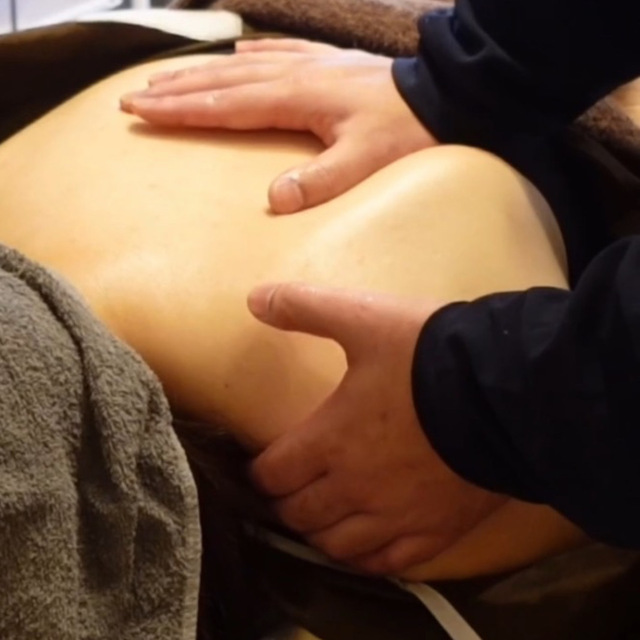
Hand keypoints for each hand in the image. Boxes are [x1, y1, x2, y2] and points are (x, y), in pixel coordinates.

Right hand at [120, 39, 434, 213]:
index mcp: (295, 98)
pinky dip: (252, 52)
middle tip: (133, 96)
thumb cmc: (405, 131)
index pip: (223, 105)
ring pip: (242, 66)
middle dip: (174, 89)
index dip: (179, 109)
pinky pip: (278, 52)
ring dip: (201, 71)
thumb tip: (274, 200)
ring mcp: (309, 64)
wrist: (443, 95)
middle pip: (221, 81)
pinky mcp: (327, 62)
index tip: (140, 111)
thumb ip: (320, 181)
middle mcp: (293, 75)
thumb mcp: (365, 162)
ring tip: (167, 75)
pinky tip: (238, 50)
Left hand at [247, 283, 504, 575]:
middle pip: (299, 513)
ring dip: (320, 533)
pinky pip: (389, 563)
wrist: (507, 392)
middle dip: (286, 502)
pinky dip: (367, 559)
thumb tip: (255, 298)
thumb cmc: (430, 356)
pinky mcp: (437, 531)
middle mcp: (356, 487)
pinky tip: (364, 547)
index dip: (260, 471)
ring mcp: (397, 516)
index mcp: (331, 440)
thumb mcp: (365, 319)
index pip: (274, 473)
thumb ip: (307, 307)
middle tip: (290, 489)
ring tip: (320, 517)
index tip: (263, 464)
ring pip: (338, 545)